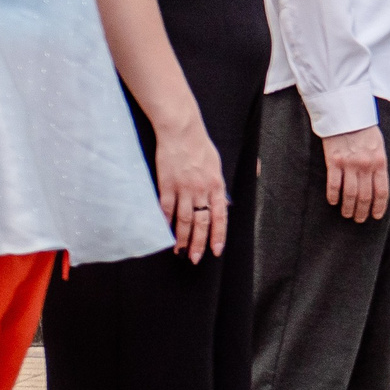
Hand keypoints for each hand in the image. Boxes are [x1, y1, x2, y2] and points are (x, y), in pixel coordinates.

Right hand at [155, 120, 227, 262]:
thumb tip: (224, 203)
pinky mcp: (166, 185)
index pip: (220, 216)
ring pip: (184, 220)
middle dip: (199, 243)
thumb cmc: (200, 146)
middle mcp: (201, 189)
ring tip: (180, 252)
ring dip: (182, 238)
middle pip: (201, 223)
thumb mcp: (217, 165)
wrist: (182, 131)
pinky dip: (165, 223)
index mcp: (217, 185)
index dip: (218, 235)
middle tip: (196, 259)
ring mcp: (183, 188)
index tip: (216, 251)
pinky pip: (166, 209)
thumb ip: (219, 186)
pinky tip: (164, 234)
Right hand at [322, 126, 389, 222]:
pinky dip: (333, 195)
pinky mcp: (333, 161)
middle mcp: (366, 165)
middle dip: (363, 211)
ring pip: (350, 194)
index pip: (382, 190)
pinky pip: (334, 184)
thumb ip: (378, 163)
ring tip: (347, 214)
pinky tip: (333, 202)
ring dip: (348, 208)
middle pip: (365, 196)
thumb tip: (378, 184)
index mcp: (380, 161)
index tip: (376, 216)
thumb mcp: (378, 144)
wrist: (346, 113)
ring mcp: (349, 164)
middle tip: (359, 220)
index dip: (379, 206)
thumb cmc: (363, 129)